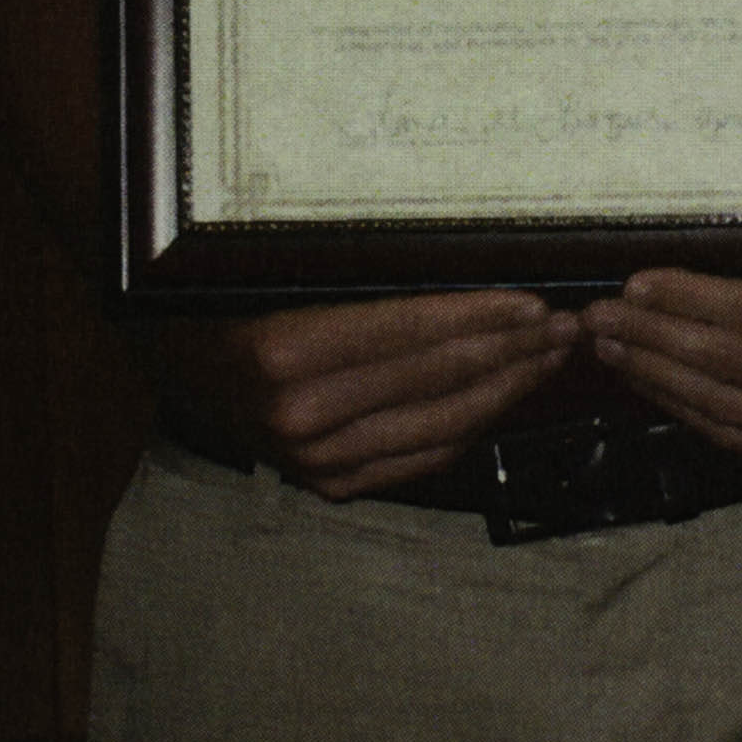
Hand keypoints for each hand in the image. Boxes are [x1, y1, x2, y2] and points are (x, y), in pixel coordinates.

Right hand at [146, 289, 584, 499]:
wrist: (173, 359)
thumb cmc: (227, 294)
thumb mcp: (277, 263)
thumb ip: (361, 269)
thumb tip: (467, 257)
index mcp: (282, 353)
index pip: (411, 333)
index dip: (482, 317)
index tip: (536, 301)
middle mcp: (299, 416)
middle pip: (436, 379)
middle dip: (512, 351)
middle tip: (568, 325)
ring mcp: (314, 460)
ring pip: (440, 424)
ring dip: (506, 390)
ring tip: (551, 357)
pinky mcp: (329, 485)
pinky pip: (421, 456)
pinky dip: (470, 426)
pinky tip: (505, 395)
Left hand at [586, 273, 741, 482]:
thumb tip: (706, 263)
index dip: (690, 302)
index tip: (634, 282)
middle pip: (734, 366)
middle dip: (656, 340)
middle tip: (596, 316)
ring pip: (730, 409)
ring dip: (660, 379)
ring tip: (611, 349)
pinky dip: (695, 412)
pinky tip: (657, 388)